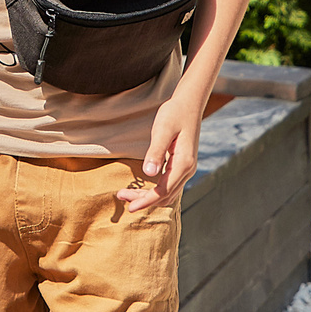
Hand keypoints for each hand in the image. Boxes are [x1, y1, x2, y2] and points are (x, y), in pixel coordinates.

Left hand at [122, 87, 204, 210]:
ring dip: (149, 197)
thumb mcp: (162, 129)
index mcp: (184, 163)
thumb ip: (156, 151)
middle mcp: (188, 170)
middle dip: (143, 200)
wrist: (189, 103)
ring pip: (167, 193)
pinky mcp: (182, 166)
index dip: (146, 201)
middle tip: (121, 196)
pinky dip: (155, 191)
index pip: (164, 191)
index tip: (130, 207)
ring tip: (126, 194)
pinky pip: (169, 186)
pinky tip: (142, 188)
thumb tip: (149, 173)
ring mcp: (186, 169)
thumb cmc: (175, 113)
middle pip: (165, 196)